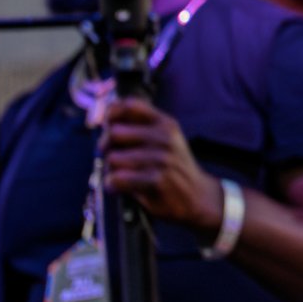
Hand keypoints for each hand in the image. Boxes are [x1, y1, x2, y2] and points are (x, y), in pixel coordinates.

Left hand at [100, 100, 221, 233]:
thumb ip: (140, 127)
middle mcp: (164, 137)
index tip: (106, 125)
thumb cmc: (173, 168)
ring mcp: (162, 158)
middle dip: (106, 146)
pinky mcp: (157, 180)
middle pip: (115, 132)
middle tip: (111, 156)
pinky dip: (112, 184)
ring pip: (113, 158)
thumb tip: (104, 120)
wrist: (198, 197)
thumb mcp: (165, 140)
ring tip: (121, 174)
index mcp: (165, 123)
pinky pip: (117, 179)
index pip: (130, 105)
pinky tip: (119, 187)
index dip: (111, 114)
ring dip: (111, 169)